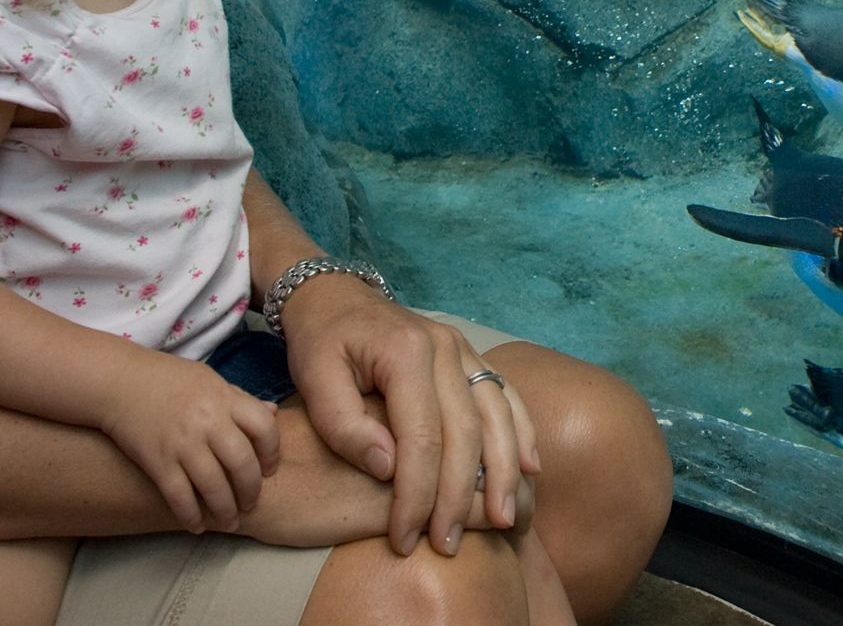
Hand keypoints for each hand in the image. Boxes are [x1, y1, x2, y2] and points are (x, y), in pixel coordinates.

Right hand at [99, 351, 280, 532]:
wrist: (118, 381)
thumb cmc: (168, 379)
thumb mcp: (210, 380)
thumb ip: (241, 399)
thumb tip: (273, 413)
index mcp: (224, 398)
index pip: (264, 427)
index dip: (272, 452)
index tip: (269, 469)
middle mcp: (207, 421)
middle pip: (242, 463)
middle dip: (251, 490)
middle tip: (250, 504)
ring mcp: (182, 443)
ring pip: (213, 486)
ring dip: (225, 510)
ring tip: (230, 522)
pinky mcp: (157, 461)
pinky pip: (179, 496)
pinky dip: (190, 516)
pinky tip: (197, 525)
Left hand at [280, 275, 541, 556]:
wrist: (335, 296)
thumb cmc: (321, 342)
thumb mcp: (314, 379)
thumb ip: (345, 425)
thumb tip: (387, 469)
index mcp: (406, 352)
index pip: (422, 437)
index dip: (416, 494)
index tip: (405, 538)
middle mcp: (446, 347)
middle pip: (466, 432)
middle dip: (460, 496)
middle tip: (449, 545)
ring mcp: (464, 350)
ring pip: (498, 415)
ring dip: (503, 471)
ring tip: (505, 519)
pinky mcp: (471, 358)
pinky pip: (506, 396)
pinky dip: (522, 432)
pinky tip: (528, 468)